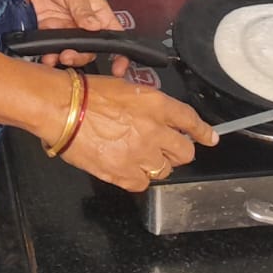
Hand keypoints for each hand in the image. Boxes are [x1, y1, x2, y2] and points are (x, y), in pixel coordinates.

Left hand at [19, 0, 128, 76]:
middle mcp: (82, 22)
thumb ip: (82, 9)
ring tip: (56, 57)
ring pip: (69, 50)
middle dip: (81, 56)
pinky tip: (45, 56)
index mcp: (96, 11)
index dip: (118, 53)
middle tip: (70, 55)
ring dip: (64, 57)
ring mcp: (64, 27)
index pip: (112, 35)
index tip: (119, 68)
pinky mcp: (47, 29)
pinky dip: (48, 54)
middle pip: (89, 49)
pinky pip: (50, 47)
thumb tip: (94, 27)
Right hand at [59, 74, 219, 191]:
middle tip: (164, 149)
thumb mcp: (124, 88)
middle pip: (184, 152)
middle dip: (177, 151)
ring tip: (136, 156)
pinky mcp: (124, 174)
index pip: (190, 121)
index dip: (203, 132)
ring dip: (154, 165)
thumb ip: (147, 106)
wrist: (62, 108)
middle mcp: (154, 130)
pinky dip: (136, 178)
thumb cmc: (85, 93)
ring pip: (164, 170)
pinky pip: (142, 184)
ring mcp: (140, 154)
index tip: (211, 138)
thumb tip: (155, 119)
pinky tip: (125, 167)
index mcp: (156, 104)